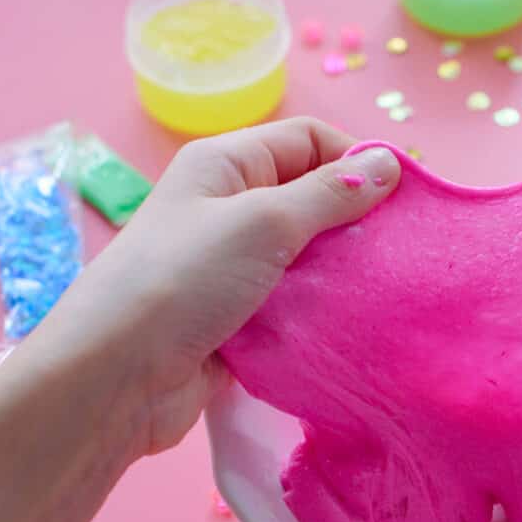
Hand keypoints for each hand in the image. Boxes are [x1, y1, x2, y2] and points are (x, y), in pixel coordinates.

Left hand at [9, 118, 400, 466]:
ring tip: (385, 290)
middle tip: (403, 252)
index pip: (310, 141)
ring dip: (342, 273)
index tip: (407, 201)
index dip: (358, 162)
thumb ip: (329, 195)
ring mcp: (232, 268)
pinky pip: (295, 306)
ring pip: (309, 258)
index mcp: (225, 165)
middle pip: (313, 199)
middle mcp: (227, 208)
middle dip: (357, 222)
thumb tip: (388, 164)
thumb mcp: (262, 223)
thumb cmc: (181, 282)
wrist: (114, 380)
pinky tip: (353, 325)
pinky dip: (322, 313)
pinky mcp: (239, 322)